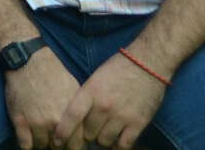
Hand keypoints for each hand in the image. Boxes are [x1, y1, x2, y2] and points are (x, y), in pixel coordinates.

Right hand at [3, 47, 79, 149]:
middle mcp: (56, 122)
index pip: (77, 145)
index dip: (72, 144)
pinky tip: (28, 136)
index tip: (68, 141)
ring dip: (41, 142)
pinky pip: (25, 146)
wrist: (29, 60)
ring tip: (41, 133)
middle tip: (54, 137)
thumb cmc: (53, 73)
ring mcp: (37, 123)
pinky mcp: (20, 121)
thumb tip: (84, 130)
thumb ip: (80, 112)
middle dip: (57, 145)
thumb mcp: (75, 90)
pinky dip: (27, 143)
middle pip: (59, 148)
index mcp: (72, 116)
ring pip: (41, 147)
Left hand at [52, 51, 166, 149]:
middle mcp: (105, 105)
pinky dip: (118, 145)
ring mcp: (122, 116)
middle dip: (87, 133)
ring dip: (102, 139)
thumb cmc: (118, 67)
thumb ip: (86, 97)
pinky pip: (123, 145)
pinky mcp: (138, 123)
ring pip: (104, 141)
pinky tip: (117, 139)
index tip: (56, 140)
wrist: (148, 63)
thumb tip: (74, 118)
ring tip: (105, 130)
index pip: (72, 116)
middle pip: (87, 133)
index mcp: (91, 91)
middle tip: (91, 128)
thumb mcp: (95, 78)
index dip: (62, 132)